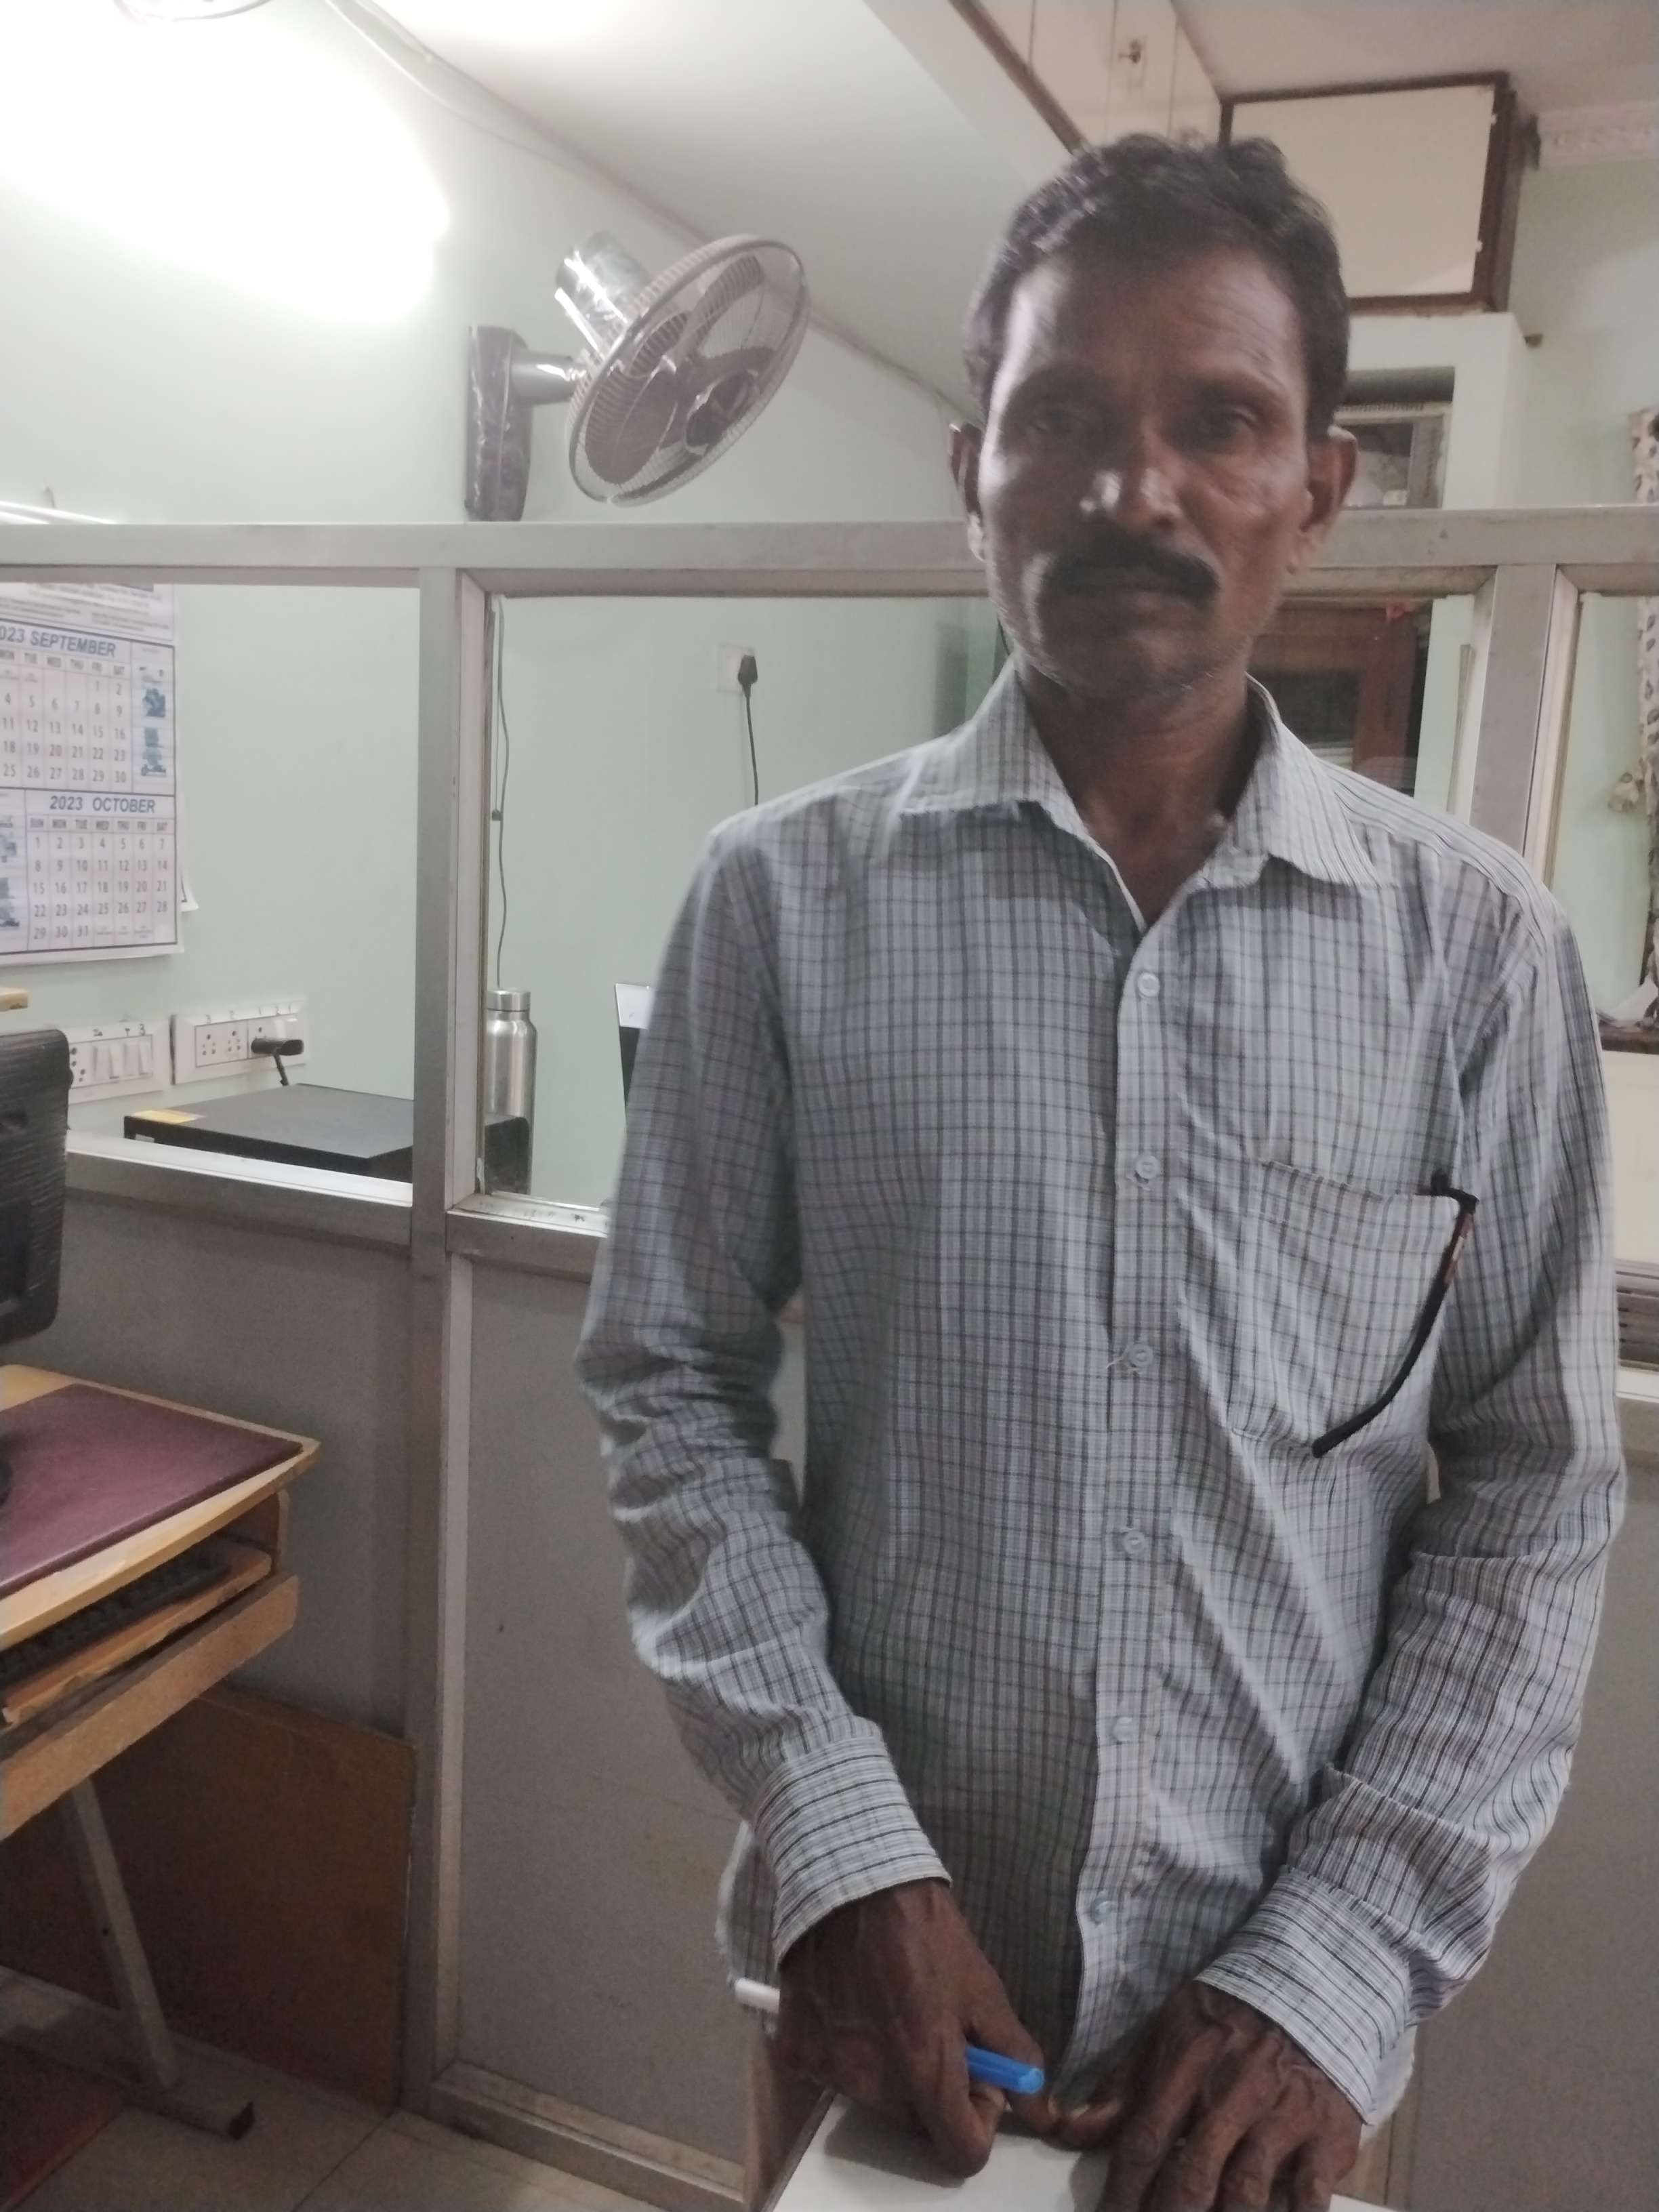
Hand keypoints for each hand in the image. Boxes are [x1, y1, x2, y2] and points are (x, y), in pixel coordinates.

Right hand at [776, 1879, 1047, 2175]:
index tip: (977, 2074)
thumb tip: (1040, 2110)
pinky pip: (835, 2072)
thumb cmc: (925, 1931)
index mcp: (925, 2070)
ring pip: (877, 2098)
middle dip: (935, 2087)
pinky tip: (855, 2004)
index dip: (979, 2117)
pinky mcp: (797, 2050)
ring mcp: (830, 2069)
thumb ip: (1014, 2055)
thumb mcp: (982, 1988)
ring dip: (892, 2070)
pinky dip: (850, 2051)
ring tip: (893, 2006)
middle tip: (936, 2026)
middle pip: (919, 2123)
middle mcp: (874, 2084)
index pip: (961, 2150)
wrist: (850, 1879)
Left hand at [1054, 1982, 1361, 2211]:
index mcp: (1187, 2070)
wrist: (1309, 1990)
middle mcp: (1233, 2097)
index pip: (1146, 2142)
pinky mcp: (1326, 2137)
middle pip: (1192, 2176)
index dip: (1122, 2193)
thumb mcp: (1166, 2033)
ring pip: (1246, 2193)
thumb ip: (1121, 2087)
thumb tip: (1068, 2130)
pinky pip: (1311, 2194)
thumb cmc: (1225, 2021)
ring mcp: (1282, 2119)